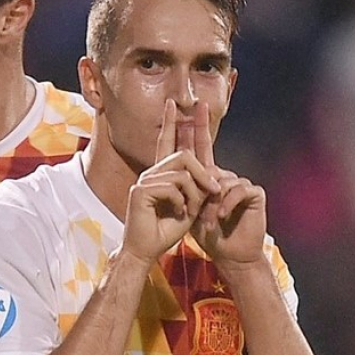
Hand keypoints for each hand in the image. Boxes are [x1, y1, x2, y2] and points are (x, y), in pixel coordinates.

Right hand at [120, 99, 220, 262]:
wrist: (147, 251)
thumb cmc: (166, 230)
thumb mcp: (191, 205)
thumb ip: (198, 187)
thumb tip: (211, 173)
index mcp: (161, 174)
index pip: (166, 142)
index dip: (170, 122)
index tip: (173, 104)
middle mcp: (150, 173)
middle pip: (183, 155)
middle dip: (203, 172)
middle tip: (214, 190)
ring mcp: (144, 180)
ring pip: (182, 172)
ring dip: (195, 193)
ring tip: (193, 210)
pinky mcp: (140, 190)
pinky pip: (173, 186)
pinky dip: (183, 202)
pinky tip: (179, 214)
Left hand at [185, 102, 267, 265]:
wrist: (229, 254)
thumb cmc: (208, 234)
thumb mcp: (189, 209)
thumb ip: (185, 188)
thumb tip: (175, 166)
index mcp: (208, 176)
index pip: (201, 145)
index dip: (197, 125)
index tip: (192, 104)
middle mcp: (225, 174)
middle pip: (210, 164)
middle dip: (200, 184)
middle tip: (196, 203)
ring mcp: (240, 182)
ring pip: (220, 181)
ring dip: (210, 205)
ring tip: (206, 223)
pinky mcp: (254, 192)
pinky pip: (237, 189)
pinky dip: (225, 204)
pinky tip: (220, 217)